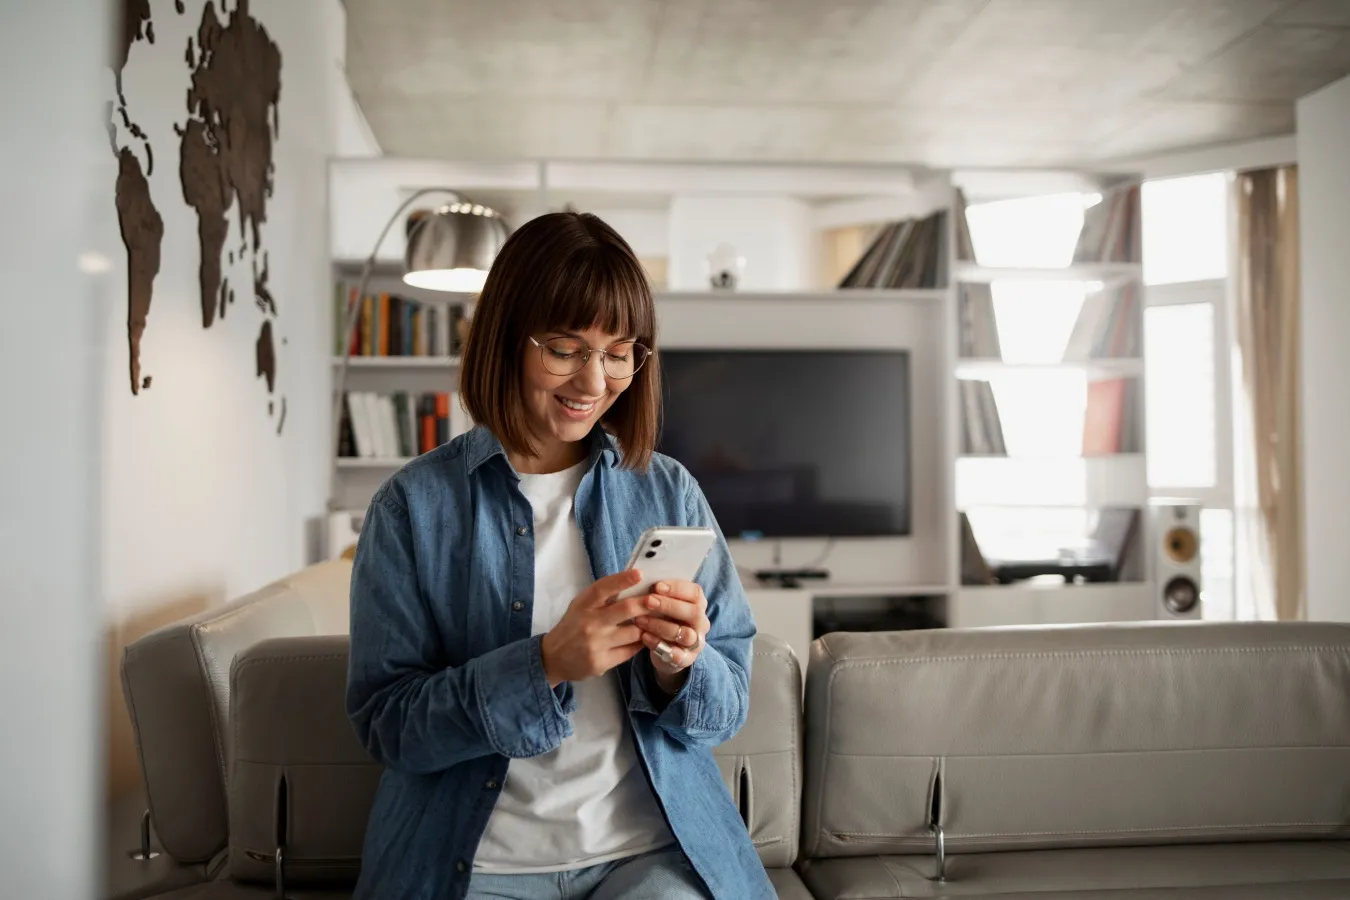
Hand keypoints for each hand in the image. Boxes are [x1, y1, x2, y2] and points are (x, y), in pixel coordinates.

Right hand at [540, 570, 650, 687]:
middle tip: (658, 600)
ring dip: (646, 626)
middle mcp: (589, 623)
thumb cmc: (572, 626)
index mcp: (583, 605)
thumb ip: (602, 598)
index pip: (603, 588)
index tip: (639, 573)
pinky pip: (630, 651)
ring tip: (652, 622)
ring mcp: (596, 644)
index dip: (622, 580)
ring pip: (633, 632)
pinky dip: (640, 644)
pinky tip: (642, 639)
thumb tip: (632, 583)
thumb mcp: (580, 606)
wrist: (553, 658)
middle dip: (646, 604)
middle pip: (625, 610)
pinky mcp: (601, 662)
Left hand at [633, 580, 710, 692]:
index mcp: (698, 604)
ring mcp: (696, 642)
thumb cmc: (662, 619)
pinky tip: (644, 637)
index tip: (656, 585)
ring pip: (685, 634)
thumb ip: (658, 593)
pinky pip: (676, 654)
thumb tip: (639, 576)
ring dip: (661, 625)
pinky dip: (659, 645)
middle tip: (648, 601)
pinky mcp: (687, 659)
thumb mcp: (663, 605)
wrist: (666, 651)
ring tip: (640, 620)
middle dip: (669, 605)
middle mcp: (701, 622)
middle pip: (694, 612)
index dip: (677, 588)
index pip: (695, 592)